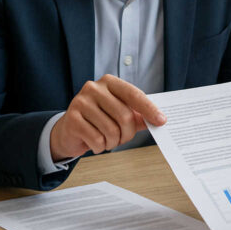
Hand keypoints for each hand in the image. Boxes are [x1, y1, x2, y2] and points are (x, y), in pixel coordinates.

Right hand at [50, 74, 165, 159]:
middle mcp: (94, 88)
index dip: (149, 108)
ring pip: (111, 130)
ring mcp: (81, 102)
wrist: (69, 130)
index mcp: (109, 82)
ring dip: (114, 142)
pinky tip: (96, 143)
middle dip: (128, 133)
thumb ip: (138, 116)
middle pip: (124, 115)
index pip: (134, 94)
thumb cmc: (99, 120)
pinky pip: (96, 139)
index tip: (161, 121)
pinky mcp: (71, 118)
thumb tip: (159, 120)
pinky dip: (101, 147)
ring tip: (108, 141)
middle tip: (124, 139)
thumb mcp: (120, 114)